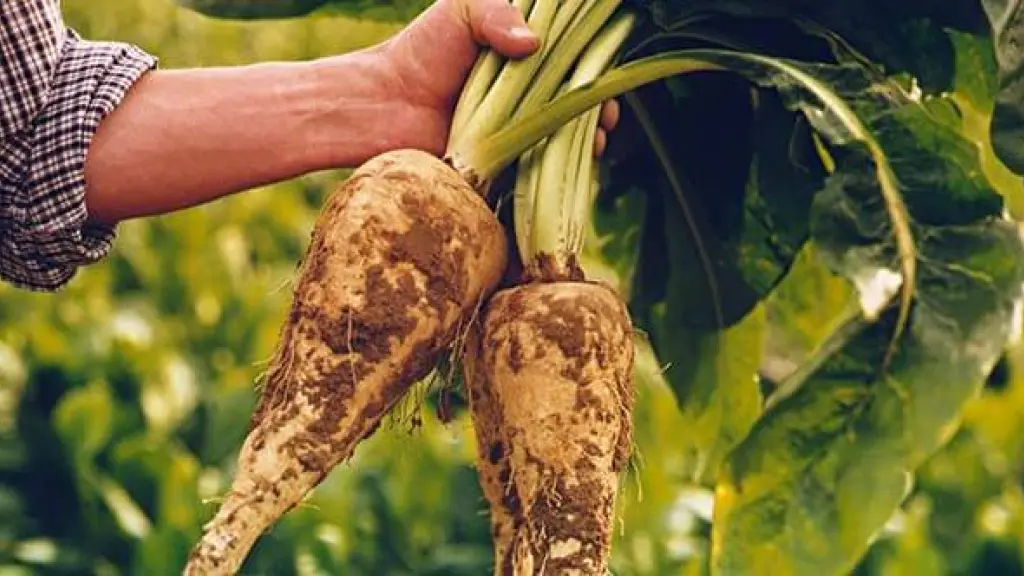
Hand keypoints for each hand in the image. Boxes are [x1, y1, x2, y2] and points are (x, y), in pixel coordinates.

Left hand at [379, 0, 619, 156]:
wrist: (383, 107)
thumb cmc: (420, 51)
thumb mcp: (459, 10)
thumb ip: (495, 12)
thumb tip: (534, 43)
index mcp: (524, 50)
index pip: (575, 53)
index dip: (597, 61)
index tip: (608, 70)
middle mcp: (528, 88)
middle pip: (580, 96)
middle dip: (601, 107)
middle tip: (608, 116)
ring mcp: (520, 125)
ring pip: (568, 132)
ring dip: (589, 138)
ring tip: (597, 143)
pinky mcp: (510, 159)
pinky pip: (545, 164)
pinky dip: (563, 166)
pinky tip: (575, 166)